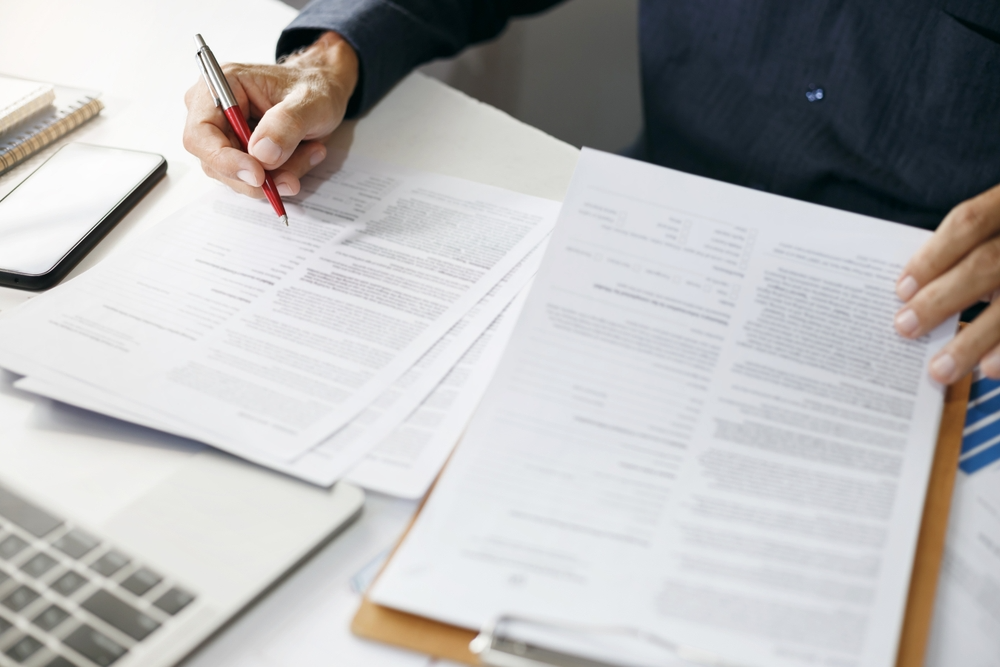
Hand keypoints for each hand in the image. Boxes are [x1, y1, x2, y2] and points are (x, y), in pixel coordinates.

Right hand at [183, 31, 358, 197]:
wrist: (324, 92)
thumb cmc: (315, 88)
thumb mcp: (312, 101)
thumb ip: (287, 124)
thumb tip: (261, 154)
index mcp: (223, 83)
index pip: (200, 132)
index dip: (224, 160)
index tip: (258, 175)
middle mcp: (215, 109)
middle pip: (216, 162)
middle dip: (258, 176)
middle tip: (293, 178)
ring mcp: (224, 133)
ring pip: (237, 176)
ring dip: (276, 175)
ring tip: (311, 152)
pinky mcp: (238, 152)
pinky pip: (253, 179)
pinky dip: (280, 176)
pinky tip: (305, 154)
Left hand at [894, 183, 999, 382]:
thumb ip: (972, 248)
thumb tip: (918, 292)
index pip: (970, 222)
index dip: (933, 255)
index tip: (901, 289)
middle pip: (987, 265)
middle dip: (942, 300)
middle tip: (905, 328)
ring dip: (976, 338)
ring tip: (941, 369)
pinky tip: (991, 369)